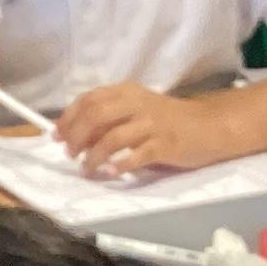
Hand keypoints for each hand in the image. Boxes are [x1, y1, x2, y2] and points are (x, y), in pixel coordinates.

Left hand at [56, 82, 235, 176]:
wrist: (209, 127)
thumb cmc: (170, 120)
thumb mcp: (139, 109)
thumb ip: (113, 117)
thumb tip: (79, 134)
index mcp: (127, 92)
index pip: (89, 99)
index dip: (69, 118)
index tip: (56, 135)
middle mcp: (137, 104)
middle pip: (96, 116)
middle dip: (76, 136)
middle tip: (70, 154)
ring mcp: (151, 124)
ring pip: (112, 138)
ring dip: (94, 156)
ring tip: (87, 169)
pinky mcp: (164, 145)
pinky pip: (136, 155)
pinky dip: (120, 165)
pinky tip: (111, 173)